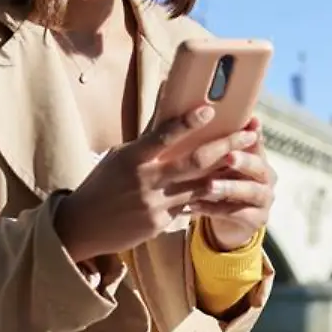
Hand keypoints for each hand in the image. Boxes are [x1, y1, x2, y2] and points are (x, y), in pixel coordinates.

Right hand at [54, 105, 259, 261]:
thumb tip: (167, 104)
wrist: (82, 226)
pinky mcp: (160, 223)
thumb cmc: (103, 183)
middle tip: (249, 134)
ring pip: (201, 186)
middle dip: (226, 145)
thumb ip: (148, 138)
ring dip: (227, 172)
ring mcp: (155, 204)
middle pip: (194, 161)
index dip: (188, 122)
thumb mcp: (120, 156)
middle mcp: (146, 180)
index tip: (210, 109)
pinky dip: (207, 196)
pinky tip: (228, 187)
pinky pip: (190, 206)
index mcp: (133, 157)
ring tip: (248, 160)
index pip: (163, 135)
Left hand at [190, 116, 276, 250]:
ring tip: (208, 186)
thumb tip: (198, 110)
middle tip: (228, 156)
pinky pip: (237, 214)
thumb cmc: (221, 182)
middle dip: (244, 161)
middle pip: (259, 166)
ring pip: (251, 192)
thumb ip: (216, 142)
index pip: (258, 142)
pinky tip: (195, 206)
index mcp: (258, 157)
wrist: (229, 221)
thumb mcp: (220, 162)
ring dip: (229, 188)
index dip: (255, 132)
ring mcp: (265, 199)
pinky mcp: (257, 219)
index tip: (251, 122)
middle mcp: (266, 176)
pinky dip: (215, 210)